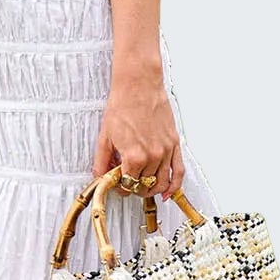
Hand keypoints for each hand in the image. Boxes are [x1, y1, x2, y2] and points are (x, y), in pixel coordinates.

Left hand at [90, 68, 180, 203]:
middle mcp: (152, 156)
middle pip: (144, 186)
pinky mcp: (174, 144)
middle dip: (134, 189)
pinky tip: (167, 192)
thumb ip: (102, 161)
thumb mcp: (105, 137)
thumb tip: (100, 177)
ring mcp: (165, 151)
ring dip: (152, 190)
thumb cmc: (123, 106)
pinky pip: (179, 171)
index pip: (127, 186)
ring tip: (144, 189)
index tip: (117, 185)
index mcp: (134, 156)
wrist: (139, 86)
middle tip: (128, 184)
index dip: (120, 188)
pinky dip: (174, 186)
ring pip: (161, 183)